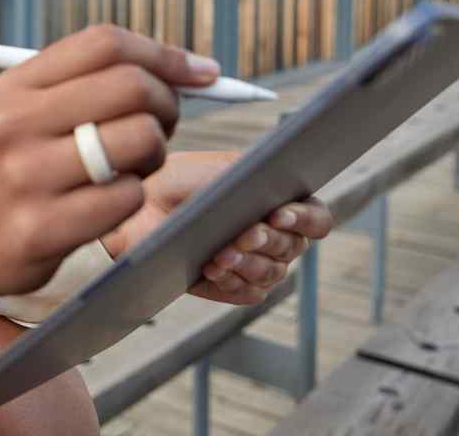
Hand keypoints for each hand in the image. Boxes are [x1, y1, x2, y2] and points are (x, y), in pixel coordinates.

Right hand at [0, 24, 221, 308]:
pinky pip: (128, 197)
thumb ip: (95, 82)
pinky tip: (111, 201)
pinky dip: (135, 196)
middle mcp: (16, 123)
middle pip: (130, 85)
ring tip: (135, 165)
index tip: (200, 74)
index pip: (105, 42)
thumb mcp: (30, 111)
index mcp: (16, 85)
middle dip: (168, 104)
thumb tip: (194, 70)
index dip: (164, 54)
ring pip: (138, 139)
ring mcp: (27, 177)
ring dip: (155, 153)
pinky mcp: (41, 228)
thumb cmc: (21, 167)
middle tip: (163, 125)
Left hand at [100, 151, 334, 304]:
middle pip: (293, 248)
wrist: (142, 206)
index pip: (316, 219)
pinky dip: (231, 280)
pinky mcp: (232, 287)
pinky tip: (212, 268)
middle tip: (243, 234)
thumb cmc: (182, 180)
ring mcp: (256, 265)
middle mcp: (276, 238)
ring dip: (247, 262)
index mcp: (281, 203)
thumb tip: (281, 195)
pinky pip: (248, 292)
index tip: (278, 214)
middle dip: (267, 241)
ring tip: (220, 254)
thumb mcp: (222, 167)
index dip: (304, 219)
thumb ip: (258, 175)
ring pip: (272, 273)